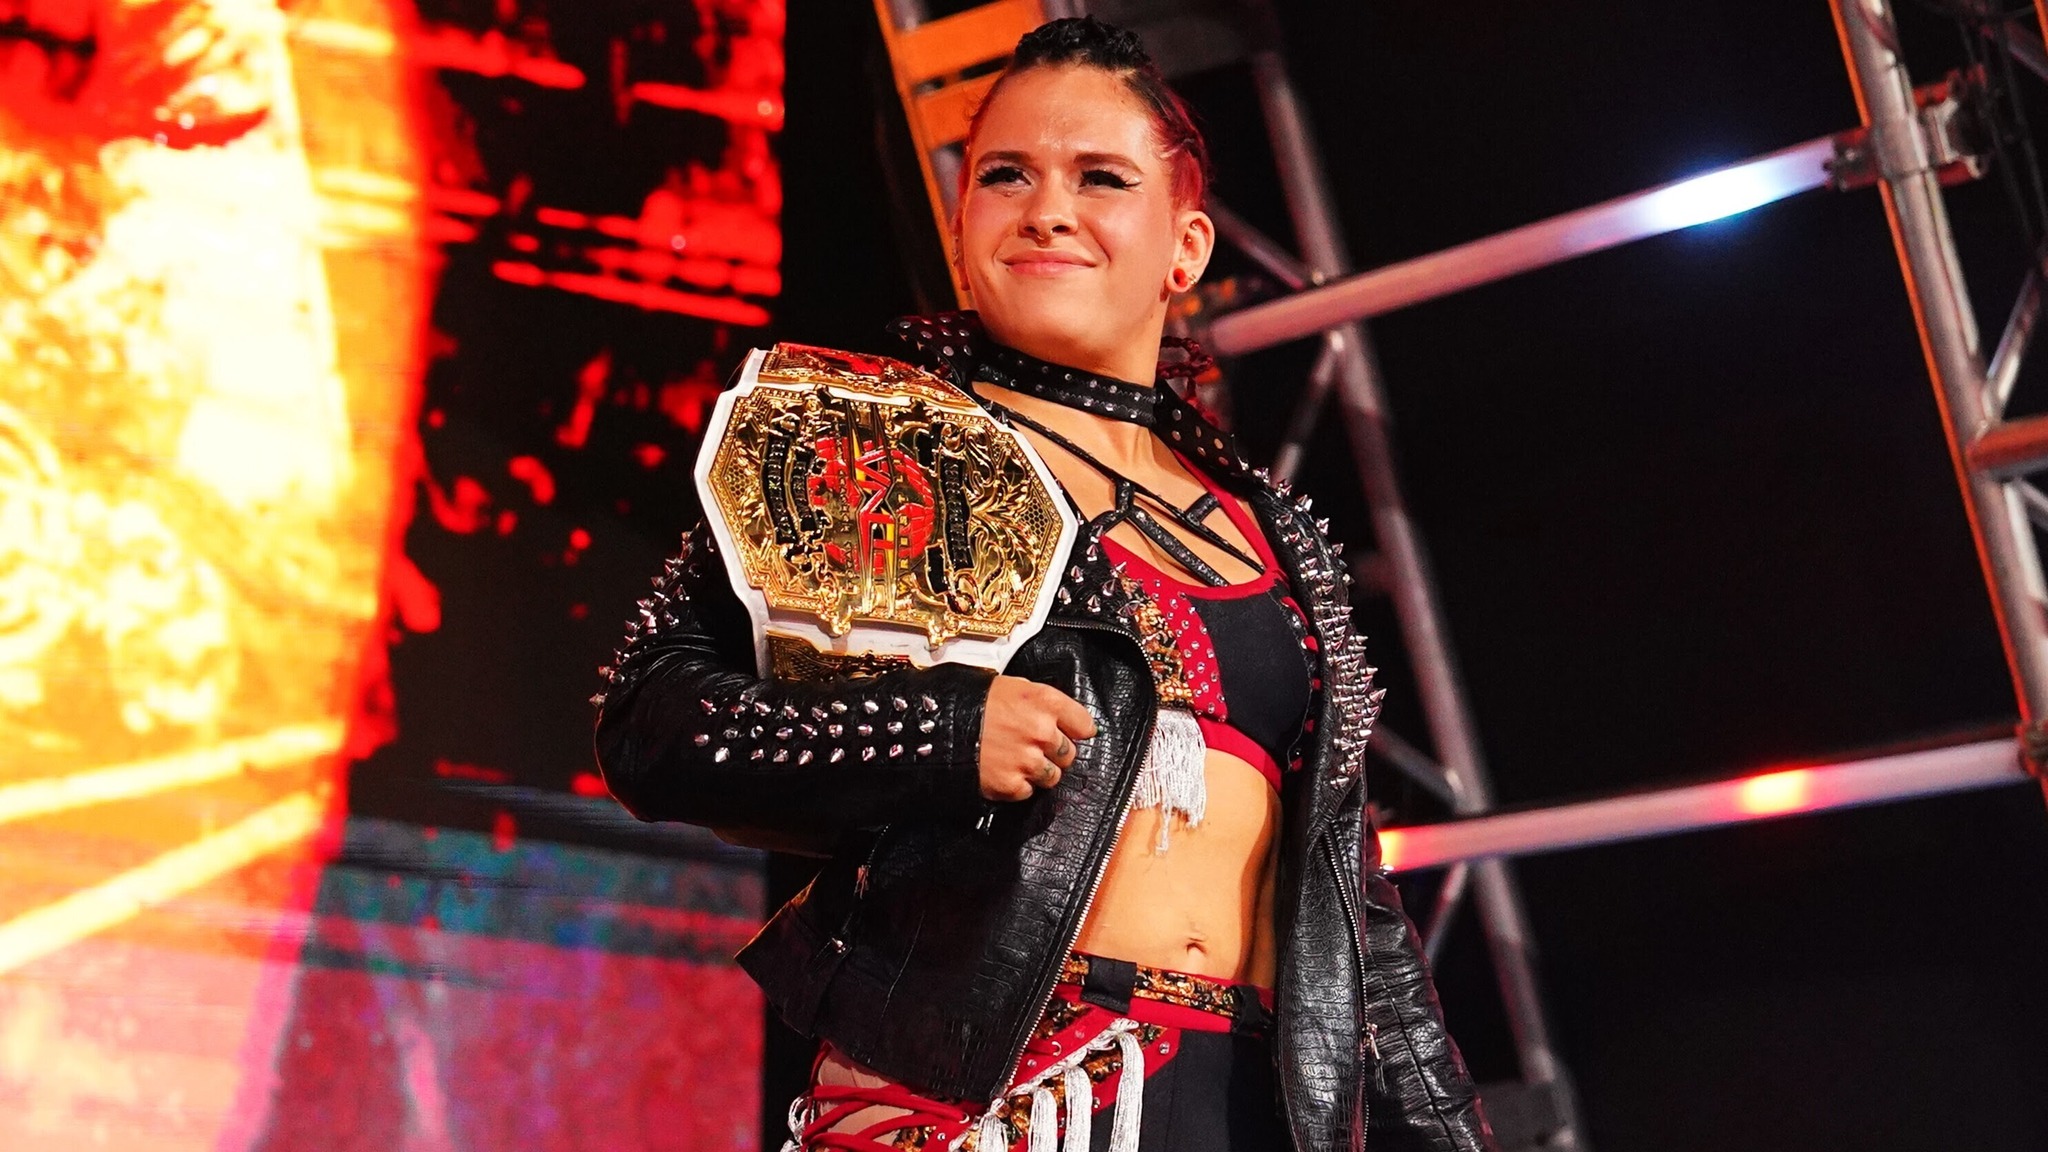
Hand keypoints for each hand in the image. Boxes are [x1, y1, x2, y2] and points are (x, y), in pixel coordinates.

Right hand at [977, 676, 1096, 801]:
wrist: (938, 724)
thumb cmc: (972, 702)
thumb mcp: (1012, 687)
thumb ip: (1040, 702)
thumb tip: (1061, 716)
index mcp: (1045, 702)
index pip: (1084, 724)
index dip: (1077, 730)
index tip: (1074, 733)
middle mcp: (1042, 732)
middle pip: (1068, 754)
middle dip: (1054, 752)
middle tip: (1033, 746)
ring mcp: (1028, 760)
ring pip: (1052, 776)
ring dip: (1038, 771)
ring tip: (1016, 759)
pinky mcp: (1011, 784)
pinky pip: (1028, 791)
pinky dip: (1018, 785)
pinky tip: (1003, 770)